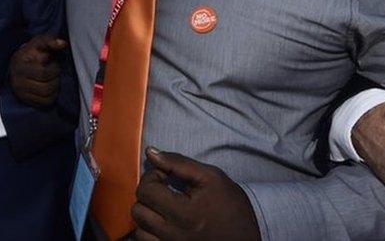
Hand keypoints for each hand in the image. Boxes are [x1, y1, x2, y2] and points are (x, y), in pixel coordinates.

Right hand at [9, 34, 65, 107]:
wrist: (18, 66)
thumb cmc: (32, 53)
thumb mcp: (39, 42)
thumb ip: (50, 40)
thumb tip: (62, 43)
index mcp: (21, 61)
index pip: (43, 72)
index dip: (54, 67)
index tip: (52, 61)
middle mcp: (17, 77)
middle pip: (46, 84)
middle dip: (55, 76)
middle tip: (55, 70)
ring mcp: (20, 90)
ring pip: (47, 93)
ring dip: (55, 86)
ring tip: (53, 78)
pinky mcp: (25, 99)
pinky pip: (45, 102)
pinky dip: (52, 96)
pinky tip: (50, 87)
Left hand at [133, 149, 259, 240]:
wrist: (247, 237)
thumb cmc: (231, 206)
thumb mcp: (211, 177)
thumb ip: (179, 163)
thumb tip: (151, 152)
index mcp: (185, 213)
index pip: (146, 191)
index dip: (152, 177)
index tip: (165, 177)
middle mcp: (175, 235)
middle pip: (138, 211)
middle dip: (147, 195)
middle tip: (163, 191)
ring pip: (139, 231)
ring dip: (147, 216)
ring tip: (162, 209)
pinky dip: (149, 233)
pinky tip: (163, 224)